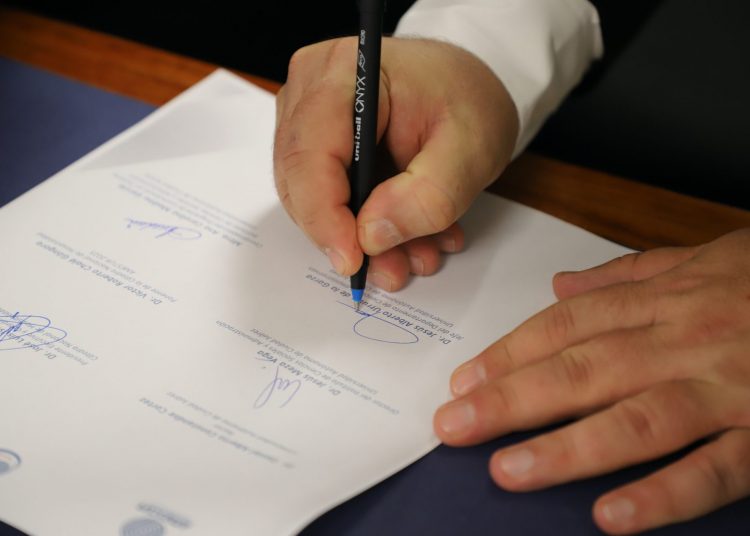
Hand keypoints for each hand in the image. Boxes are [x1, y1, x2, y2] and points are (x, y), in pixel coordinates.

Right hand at [274, 37, 517, 290]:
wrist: (465, 89)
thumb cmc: (468, 100)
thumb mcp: (471, 150)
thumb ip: (427, 196)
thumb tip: (370, 236)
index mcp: (344, 73)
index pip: (309, 154)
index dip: (324, 216)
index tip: (353, 261)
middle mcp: (309, 90)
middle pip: (301, 182)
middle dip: (346, 236)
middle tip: (395, 267)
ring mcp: (306, 117)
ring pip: (310, 198)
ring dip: (360, 238)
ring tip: (415, 253)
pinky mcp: (315, 143)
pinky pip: (323, 197)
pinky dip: (362, 226)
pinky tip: (407, 237)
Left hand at [434, 229, 749, 533]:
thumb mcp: (702, 258)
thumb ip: (628, 275)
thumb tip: (561, 288)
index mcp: (666, 300)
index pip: (567, 327)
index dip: (509, 353)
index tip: (464, 380)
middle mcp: (687, 340)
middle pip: (583, 370)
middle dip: (511, 400)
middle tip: (454, 427)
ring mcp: (730, 388)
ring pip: (635, 419)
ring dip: (567, 448)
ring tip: (507, 471)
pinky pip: (716, 470)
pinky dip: (663, 494)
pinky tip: (611, 516)